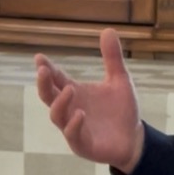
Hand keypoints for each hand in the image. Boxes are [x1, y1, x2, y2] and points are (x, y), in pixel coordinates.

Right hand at [34, 28, 144, 173]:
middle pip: (48, 96)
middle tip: (43, 70)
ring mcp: (73, 127)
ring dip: (60, 103)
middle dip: (43, 83)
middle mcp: (70, 108)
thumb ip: (112, 57)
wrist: (134, 138)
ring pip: (57, 115)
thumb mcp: (119, 80)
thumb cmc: (121, 110)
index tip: (39, 58)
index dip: (47, 68)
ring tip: (70, 89)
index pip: (56, 78)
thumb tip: (108, 29)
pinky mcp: (82, 144)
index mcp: (75, 92)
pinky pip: (73, 135)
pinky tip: (81, 114)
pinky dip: (74, 125)